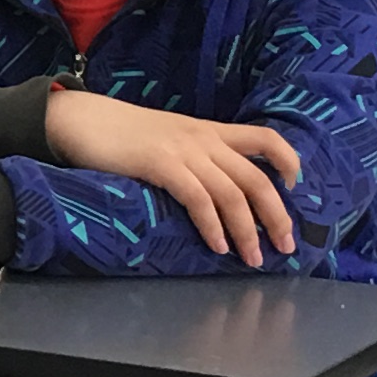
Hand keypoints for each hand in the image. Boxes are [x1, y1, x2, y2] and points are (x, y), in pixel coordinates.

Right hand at [42, 88, 300, 264]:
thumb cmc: (122, 136)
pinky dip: (213, 225)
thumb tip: (216, 192)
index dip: (288, 162)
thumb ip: (195, 157)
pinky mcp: (160, 164)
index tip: (293, 189)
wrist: (83, 119)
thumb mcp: (170, 139)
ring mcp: (183, 151)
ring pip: (232, 193)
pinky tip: (218, 245)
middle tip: (284, 246)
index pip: (265, 138)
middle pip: (256, 178)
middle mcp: (204, 139)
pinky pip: (198, 198)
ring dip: (247, 231)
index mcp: (209, 131)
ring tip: (253, 258)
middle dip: (276, 216)